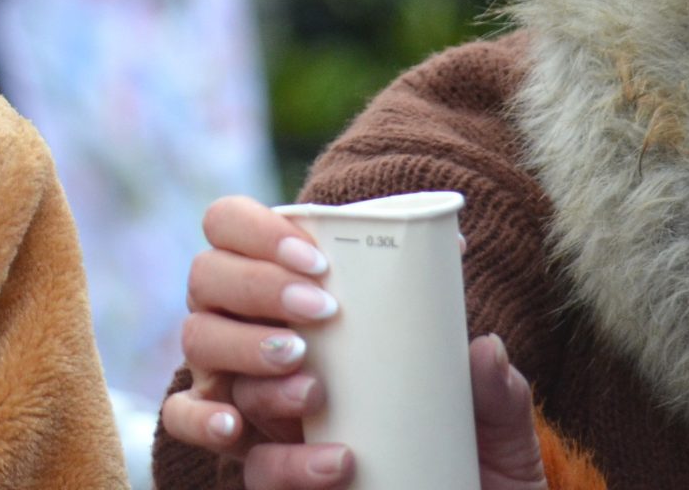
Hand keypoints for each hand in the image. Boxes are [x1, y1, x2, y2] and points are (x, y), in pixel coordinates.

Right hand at [157, 197, 547, 489]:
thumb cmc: (462, 457)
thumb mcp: (487, 423)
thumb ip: (494, 392)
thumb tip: (485, 349)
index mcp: (303, 301)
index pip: (237, 231)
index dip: (258, 230)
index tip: (317, 259)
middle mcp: (259, 337)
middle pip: (207, 279)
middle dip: (255, 285)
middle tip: (320, 311)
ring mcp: (245, 392)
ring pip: (201, 346)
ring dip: (246, 352)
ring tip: (312, 388)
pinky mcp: (245, 451)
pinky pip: (194, 427)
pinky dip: (207, 422)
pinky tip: (239, 430)